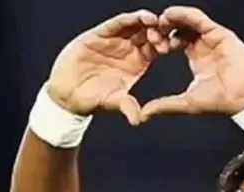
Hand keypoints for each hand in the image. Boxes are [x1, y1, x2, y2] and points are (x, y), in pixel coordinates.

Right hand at [45, 10, 168, 124]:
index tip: (174, 44)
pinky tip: (139, 18)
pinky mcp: (99, 34)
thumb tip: (138, 121)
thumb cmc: (93, 99)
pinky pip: (116, 23)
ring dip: (146, 20)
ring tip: (154, 21)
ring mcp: (114, 40)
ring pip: (134, 24)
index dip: (166, 43)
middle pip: (148, 32)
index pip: (156, 47)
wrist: (68, 94)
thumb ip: (127, 106)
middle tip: (165, 33)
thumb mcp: (113, 101)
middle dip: (159, 30)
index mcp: (138, 62)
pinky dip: (129, 19)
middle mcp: (128, 48)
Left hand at [140, 6, 243, 120]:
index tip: (150, 44)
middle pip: (180, 27)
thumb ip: (165, 105)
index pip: (175, 40)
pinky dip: (185, 14)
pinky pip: (199, 19)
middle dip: (165, 27)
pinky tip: (171, 14)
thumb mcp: (186, 102)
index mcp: (196, 56)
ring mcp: (212, 38)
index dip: (161, 40)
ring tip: (159, 20)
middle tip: (152, 31)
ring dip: (173, 18)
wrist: (241, 99)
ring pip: (189, 20)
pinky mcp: (219, 34)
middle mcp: (203, 45)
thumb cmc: (219, 101)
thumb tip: (145, 112)